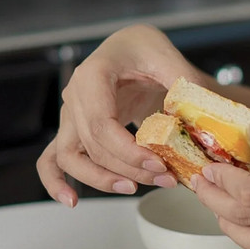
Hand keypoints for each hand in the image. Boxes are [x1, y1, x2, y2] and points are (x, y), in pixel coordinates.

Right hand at [36, 25, 202, 204]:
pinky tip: (72, 200)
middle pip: (92, 145)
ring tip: (133, 189)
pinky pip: (52, 158)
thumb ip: (183, 82)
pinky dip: (56, 181)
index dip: (129, 152)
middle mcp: (75, 95)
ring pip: (71, 157)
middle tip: (165, 178)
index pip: (102, 124)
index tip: (159, 164)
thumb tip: (197, 114)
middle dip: (129, 168)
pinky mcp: (73, 129)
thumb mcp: (167, 57)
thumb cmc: (143, 49)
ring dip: (101, 179)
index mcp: (93, 75)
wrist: (130, 48)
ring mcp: (71, 114)